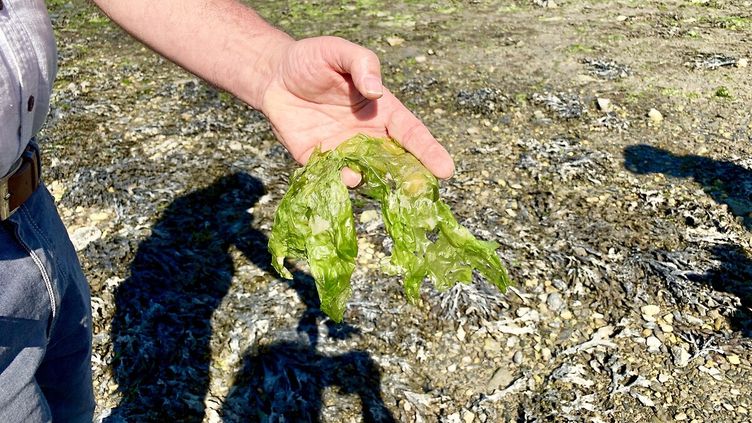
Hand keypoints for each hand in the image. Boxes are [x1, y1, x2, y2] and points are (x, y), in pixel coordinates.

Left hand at [258, 36, 453, 185]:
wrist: (274, 76)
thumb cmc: (312, 60)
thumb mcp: (338, 51)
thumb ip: (362, 64)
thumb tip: (375, 92)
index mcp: (382, 111)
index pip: (411, 134)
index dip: (429, 151)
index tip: (446, 169)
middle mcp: (367, 136)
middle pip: (395, 162)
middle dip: (410, 179)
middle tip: (421, 193)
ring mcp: (344, 151)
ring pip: (366, 174)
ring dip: (373, 181)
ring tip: (375, 179)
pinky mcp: (318, 161)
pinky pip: (332, 177)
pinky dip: (340, 181)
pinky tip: (343, 176)